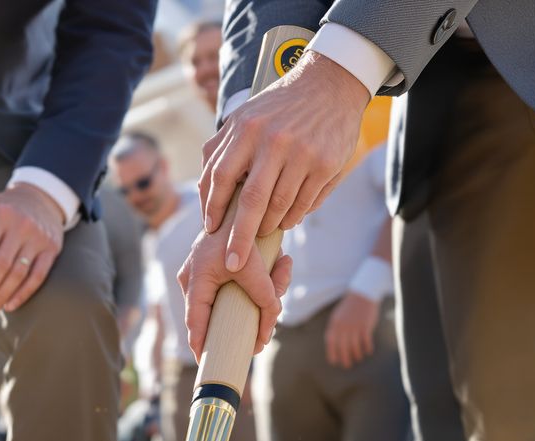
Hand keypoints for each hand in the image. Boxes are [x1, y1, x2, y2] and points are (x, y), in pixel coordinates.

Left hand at [0, 183, 64, 316]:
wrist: (39, 198)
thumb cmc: (1, 211)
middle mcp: (21, 225)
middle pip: (1, 264)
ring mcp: (39, 237)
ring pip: (19, 273)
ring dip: (2, 295)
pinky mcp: (52, 248)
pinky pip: (38, 276)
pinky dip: (23, 293)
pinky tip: (10, 305)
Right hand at [177, 227, 293, 359]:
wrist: (239, 196)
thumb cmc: (238, 229)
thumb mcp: (255, 266)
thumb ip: (266, 296)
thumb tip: (270, 326)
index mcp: (196, 281)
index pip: (195, 322)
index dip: (201, 345)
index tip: (207, 364)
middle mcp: (195, 280)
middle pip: (218, 314)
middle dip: (244, 323)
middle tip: (261, 339)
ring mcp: (204, 274)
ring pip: (234, 298)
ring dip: (264, 293)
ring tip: (283, 270)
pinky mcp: (218, 267)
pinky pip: (240, 285)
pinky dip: (264, 280)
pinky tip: (284, 262)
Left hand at [199, 51, 368, 273]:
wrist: (330, 83)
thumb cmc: (279, 107)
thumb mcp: (245, 117)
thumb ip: (221, 149)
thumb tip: (204, 191)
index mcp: (247, 129)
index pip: (220, 177)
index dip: (213, 207)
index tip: (210, 230)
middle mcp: (273, 141)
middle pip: (251, 201)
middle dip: (239, 237)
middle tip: (231, 263)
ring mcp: (302, 153)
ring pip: (280, 206)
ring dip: (270, 226)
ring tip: (264, 232)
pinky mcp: (326, 164)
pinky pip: (305, 203)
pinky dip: (293, 217)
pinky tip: (287, 219)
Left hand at [325, 292, 378, 368]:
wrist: (363, 293)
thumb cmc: (350, 306)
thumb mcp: (338, 315)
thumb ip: (335, 327)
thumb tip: (333, 342)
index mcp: (334, 323)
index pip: (331, 342)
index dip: (332, 353)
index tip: (334, 362)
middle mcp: (343, 326)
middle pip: (342, 346)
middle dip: (344, 357)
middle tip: (347, 365)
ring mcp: (354, 325)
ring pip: (354, 345)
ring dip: (356, 354)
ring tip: (358, 359)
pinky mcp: (365, 325)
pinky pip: (366, 340)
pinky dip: (367, 347)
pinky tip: (368, 352)